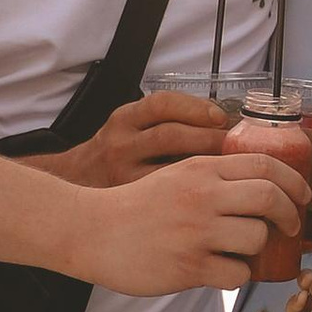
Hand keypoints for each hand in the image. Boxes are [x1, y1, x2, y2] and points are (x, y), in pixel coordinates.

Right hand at [43, 93, 231, 191]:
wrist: (77, 192)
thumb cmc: (115, 159)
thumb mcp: (130, 129)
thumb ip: (167, 121)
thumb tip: (226, 123)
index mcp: (124, 120)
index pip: (162, 104)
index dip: (196, 108)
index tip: (221, 118)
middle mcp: (121, 145)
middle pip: (171, 135)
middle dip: (209, 139)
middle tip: (234, 148)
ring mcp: (124, 178)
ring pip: (170, 170)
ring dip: (207, 171)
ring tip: (232, 178)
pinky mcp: (131, 207)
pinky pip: (168, 200)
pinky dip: (196, 199)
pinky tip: (215, 203)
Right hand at [75, 148, 305, 293]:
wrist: (94, 231)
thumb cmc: (137, 207)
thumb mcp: (175, 176)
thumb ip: (212, 176)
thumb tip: (261, 184)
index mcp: (200, 170)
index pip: (264, 165)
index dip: (293, 180)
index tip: (302, 195)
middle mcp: (202, 196)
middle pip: (270, 198)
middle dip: (290, 215)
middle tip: (289, 227)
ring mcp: (196, 232)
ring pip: (257, 239)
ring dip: (257, 249)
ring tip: (239, 251)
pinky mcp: (189, 266)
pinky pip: (237, 274)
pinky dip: (236, 275)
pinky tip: (220, 271)